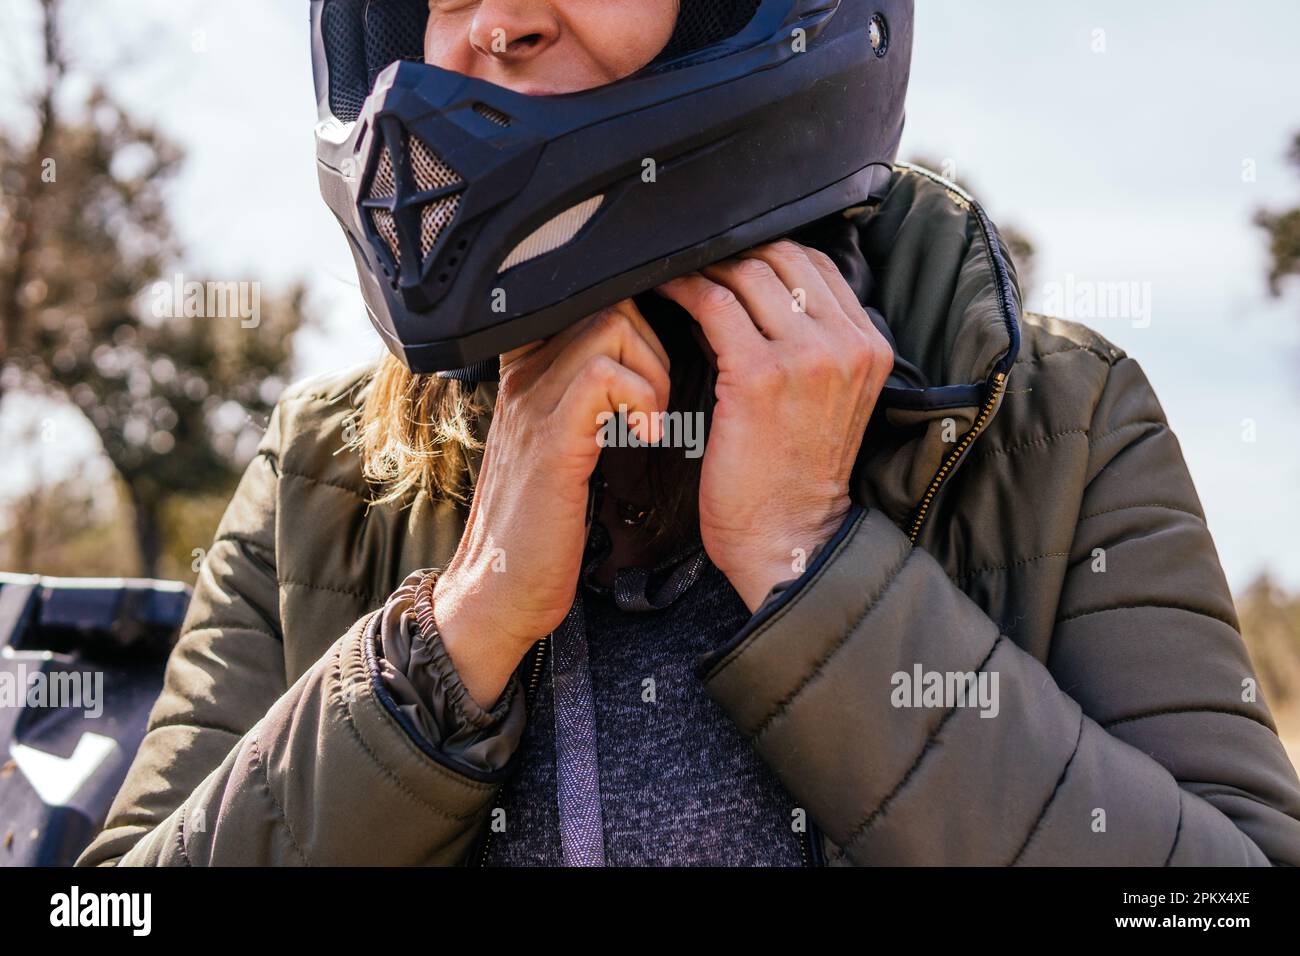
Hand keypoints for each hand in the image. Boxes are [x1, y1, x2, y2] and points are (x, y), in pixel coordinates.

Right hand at [433, 300, 669, 706]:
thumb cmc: (540, 526)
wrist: (499, 589)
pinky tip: (643, 438)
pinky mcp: (549, 439)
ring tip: (652, 420)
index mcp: (528, 371)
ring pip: (611, 326)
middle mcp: (524, 375)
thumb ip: (587, 399)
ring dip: (654, 371)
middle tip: (659, 402)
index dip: (638, 321)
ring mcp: (532, 402)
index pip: (585, 300)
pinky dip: (642, 400)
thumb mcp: (562, 445)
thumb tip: (639, 371)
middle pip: (609, 301)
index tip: (660, 367)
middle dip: (656, 345)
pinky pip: (604, 375)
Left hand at [656, 240, 892, 611]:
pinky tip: (663, 293)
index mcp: (869, 346)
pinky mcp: (760, 374)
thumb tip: (757, 294)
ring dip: (703, 267)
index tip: (727, 259)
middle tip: (691, 259)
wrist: (791, 540)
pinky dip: (684, 290)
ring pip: (748, 272)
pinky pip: (714, 303)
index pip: (817, 265)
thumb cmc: (794, 478)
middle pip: (784, 256)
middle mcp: (847, 343)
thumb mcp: (828, 402)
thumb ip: (812, 347)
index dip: (766, 253)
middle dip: (732, 251)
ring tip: (672, 273)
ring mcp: (808, 356)